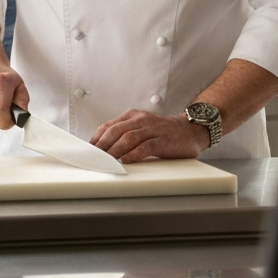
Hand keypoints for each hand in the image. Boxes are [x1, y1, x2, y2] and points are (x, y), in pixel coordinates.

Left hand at [90, 109, 210, 162]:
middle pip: (115, 131)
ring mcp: (152, 129)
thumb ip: (125, 134)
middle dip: (101, 146)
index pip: (108, 126)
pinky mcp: (162, 140)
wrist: (191, 130)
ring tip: (105, 161)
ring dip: (114, 151)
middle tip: (92, 158)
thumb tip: (103, 149)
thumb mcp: (142, 127)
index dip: (96, 139)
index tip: (87, 151)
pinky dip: (133, 155)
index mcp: (132, 116)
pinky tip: (125, 162)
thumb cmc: (163, 132)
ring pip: (127, 138)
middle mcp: (140, 120)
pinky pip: (144, 147)